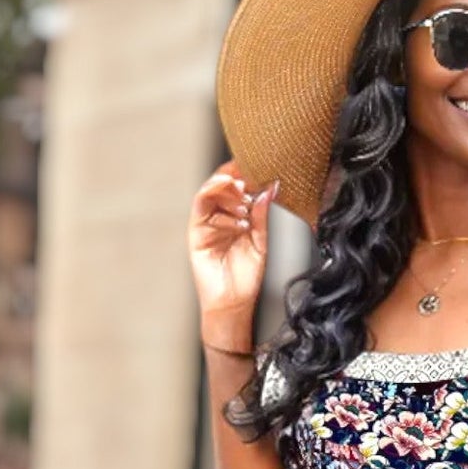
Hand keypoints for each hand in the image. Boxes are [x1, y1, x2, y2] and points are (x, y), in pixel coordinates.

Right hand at [189, 158, 277, 342]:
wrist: (233, 303)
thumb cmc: (246, 277)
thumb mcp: (261, 242)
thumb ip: (263, 216)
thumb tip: (270, 189)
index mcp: (237, 217)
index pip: (240, 187)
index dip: (248, 173)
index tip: (262, 164)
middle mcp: (221, 216)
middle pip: (224, 183)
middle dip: (238, 175)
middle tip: (251, 176)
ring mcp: (208, 222)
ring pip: (211, 189)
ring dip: (228, 186)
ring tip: (244, 195)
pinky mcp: (197, 230)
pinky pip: (202, 205)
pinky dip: (217, 198)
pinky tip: (235, 208)